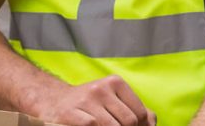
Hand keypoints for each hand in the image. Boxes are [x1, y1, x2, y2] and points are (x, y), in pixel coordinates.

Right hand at [26, 75, 156, 125]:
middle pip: (128, 121)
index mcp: (115, 83)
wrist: (52, 101)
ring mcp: (85, 100)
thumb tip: (151, 124)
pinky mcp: (70, 113)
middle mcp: (101, 88)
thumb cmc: (89, 105)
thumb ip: (135, 110)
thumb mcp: (113, 101)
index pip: (139, 112)